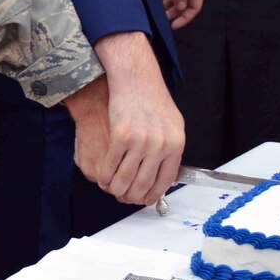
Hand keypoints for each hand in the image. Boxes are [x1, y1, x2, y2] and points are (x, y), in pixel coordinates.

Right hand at [69, 31, 183, 205]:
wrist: (137, 79)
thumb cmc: (154, 99)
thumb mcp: (173, 124)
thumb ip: (170, 149)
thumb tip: (167, 176)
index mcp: (175, 144)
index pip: (165, 180)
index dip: (153, 194)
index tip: (146, 200)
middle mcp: (160, 145)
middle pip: (144, 184)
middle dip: (132, 196)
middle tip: (125, 197)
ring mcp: (140, 141)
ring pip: (125, 179)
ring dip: (116, 190)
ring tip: (113, 190)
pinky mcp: (121, 136)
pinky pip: (110, 166)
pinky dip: (105, 176)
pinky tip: (104, 177)